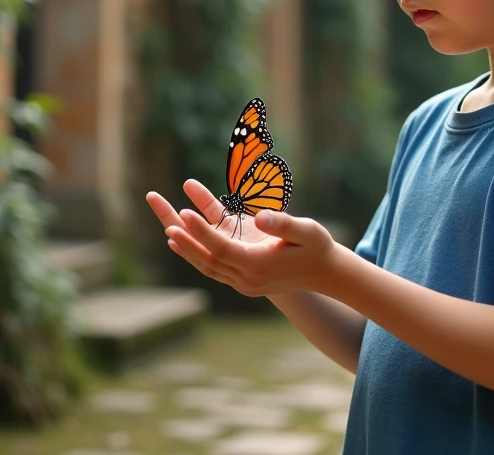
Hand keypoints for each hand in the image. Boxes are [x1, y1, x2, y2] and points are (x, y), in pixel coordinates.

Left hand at [145, 179, 339, 296]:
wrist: (326, 274)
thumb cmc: (317, 247)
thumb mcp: (307, 230)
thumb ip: (283, 223)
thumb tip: (261, 218)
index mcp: (259, 266)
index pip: (221, 248)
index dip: (201, 231)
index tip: (184, 212)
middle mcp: (247, 278)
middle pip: (208, 259)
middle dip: (186, 239)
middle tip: (167, 223)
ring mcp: (244, 282)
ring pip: (207, 265)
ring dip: (187, 248)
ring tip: (168, 228)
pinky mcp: (244, 279)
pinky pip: (214, 266)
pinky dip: (197, 254)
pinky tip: (181, 241)